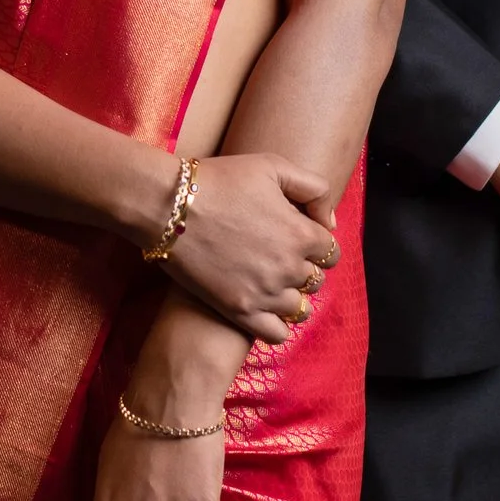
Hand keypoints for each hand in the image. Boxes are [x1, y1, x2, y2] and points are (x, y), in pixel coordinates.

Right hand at [156, 153, 335, 343]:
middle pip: (315, 280)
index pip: (331, 252)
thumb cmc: (220, 179)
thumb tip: (329, 222)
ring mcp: (265, 293)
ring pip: (300, 309)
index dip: (316, 244)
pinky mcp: (239, 311)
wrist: (169, 205)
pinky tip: (263, 307)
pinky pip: (277, 334)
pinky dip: (277, 325)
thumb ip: (313, 189)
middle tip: (277, 256)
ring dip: (291, 296)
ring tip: (270, 282)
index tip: (297, 237)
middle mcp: (288, 267)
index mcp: (300, 233)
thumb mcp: (273, 166)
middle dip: (303, 269)